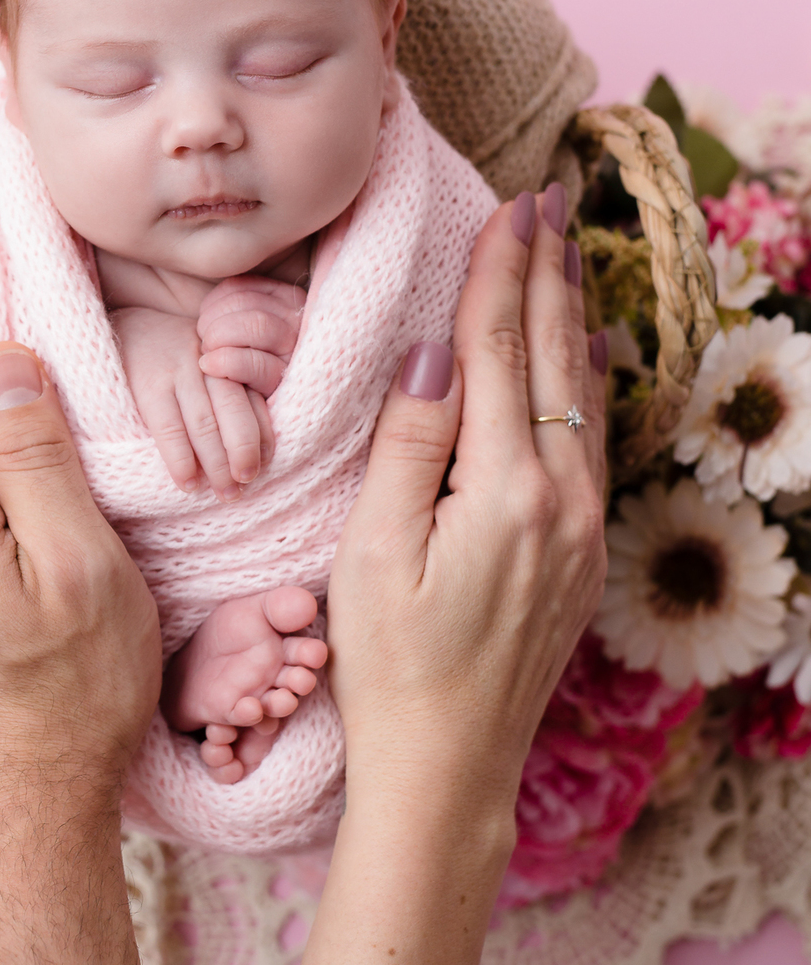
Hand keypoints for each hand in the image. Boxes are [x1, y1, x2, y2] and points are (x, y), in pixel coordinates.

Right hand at [111, 303, 273, 498]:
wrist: (121, 325)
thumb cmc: (171, 356)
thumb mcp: (206, 363)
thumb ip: (228, 391)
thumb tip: (256, 446)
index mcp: (228, 358)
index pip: (256, 399)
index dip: (264, 438)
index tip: (265, 467)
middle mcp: (208, 362)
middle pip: (234, 411)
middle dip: (243, 453)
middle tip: (245, 486)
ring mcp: (178, 370)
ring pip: (205, 423)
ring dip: (217, 464)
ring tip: (225, 493)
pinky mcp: (148, 383)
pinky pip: (170, 427)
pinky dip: (181, 459)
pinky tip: (188, 482)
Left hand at [196, 274, 305, 396]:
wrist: (256, 416)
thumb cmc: (244, 362)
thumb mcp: (244, 327)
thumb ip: (235, 307)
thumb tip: (206, 304)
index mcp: (287, 300)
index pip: (244, 286)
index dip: (215, 301)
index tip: (204, 318)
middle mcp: (299, 321)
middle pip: (249, 303)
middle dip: (215, 321)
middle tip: (204, 340)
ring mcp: (296, 351)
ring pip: (256, 325)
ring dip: (219, 337)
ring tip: (207, 354)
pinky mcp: (286, 382)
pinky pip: (255, 363)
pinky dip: (225, 361)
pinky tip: (209, 366)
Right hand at [303, 187, 607, 964]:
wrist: (450, 765)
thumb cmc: (391, 665)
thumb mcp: (373, 554)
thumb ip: (410, 446)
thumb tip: (435, 351)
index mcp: (504, 492)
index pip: (502, 352)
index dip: (501, 273)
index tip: (508, 207)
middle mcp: (561, 501)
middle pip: (555, 359)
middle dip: (547, 271)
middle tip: (548, 199)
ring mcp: (582, 529)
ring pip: (583, 394)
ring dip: (571, 316)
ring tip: (566, 251)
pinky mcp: (584, 552)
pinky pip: (591, 440)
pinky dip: (589, 381)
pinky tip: (590, 354)